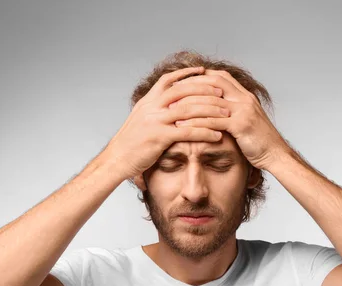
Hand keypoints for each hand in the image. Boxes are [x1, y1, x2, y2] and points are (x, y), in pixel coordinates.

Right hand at [103, 66, 229, 179]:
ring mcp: (155, 121)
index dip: (186, 73)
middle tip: (221, 91)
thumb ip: (153, 111)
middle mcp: (151, 107)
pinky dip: (205, 132)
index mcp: (147, 101)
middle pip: (183, 90)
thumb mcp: (140, 120)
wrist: (116, 159)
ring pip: (188, 109)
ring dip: (210, 110)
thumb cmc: (129, 144)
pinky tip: (217, 135)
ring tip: (226, 113)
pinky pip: (188, 131)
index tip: (203, 70)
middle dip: (205, 89)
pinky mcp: (159, 137)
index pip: (168, 80)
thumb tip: (167, 107)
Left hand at [168, 69, 291, 169]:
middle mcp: (244, 98)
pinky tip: (182, 126)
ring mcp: (244, 110)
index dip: (200, 77)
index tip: (182, 82)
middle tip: (171, 94)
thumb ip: (232, 113)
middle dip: (190, 87)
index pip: (220, 76)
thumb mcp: (246, 122)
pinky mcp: (241, 125)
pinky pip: (213, 120)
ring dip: (188, 105)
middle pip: (212, 83)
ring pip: (210, 101)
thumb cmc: (260, 142)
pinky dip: (196, 122)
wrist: (276, 155)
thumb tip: (215, 112)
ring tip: (171, 110)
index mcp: (245, 96)